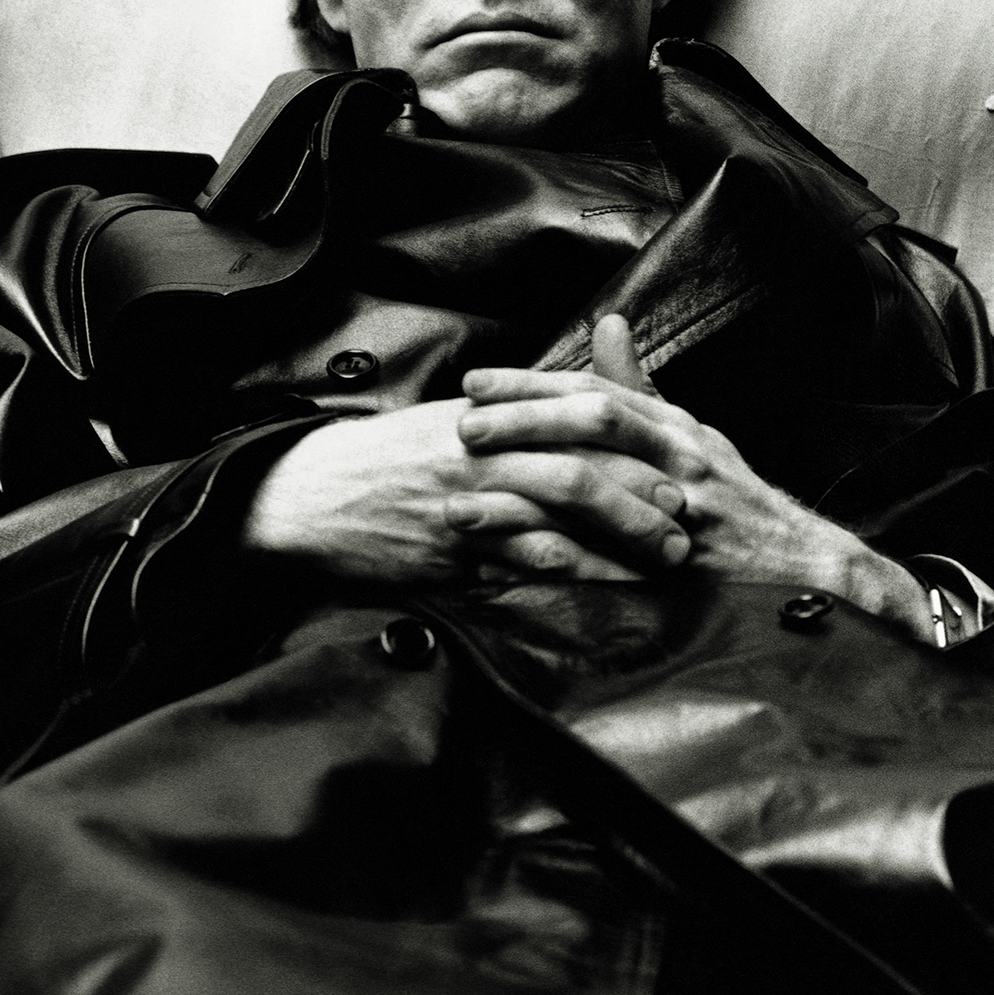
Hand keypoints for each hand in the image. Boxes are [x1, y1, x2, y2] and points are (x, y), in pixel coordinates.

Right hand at [240, 394, 692, 586]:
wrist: (311, 495)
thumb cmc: (385, 460)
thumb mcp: (449, 422)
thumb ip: (512, 416)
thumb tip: (572, 409)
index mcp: (485, 416)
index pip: (573, 422)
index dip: (630, 443)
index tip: (673, 462)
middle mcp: (480, 456)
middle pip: (578, 469)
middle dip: (638, 496)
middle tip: (682, 517)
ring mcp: (466, 507)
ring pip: (557, 520)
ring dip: (617, 541)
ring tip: (661, 558)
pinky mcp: (451, 555)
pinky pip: (519, 566)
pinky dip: (568, 575)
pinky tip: (605, 585)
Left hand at [458, 315, 935, 640]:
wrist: (798, 573)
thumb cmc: (735, 502)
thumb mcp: (692, 436)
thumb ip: (639, 387)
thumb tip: (609, 323)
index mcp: (675, 430)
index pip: (596, 391)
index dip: (532, 385)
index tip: (474, 384)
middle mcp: (678, 463)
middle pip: (594, 424)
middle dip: (524, 421)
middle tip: (462, 425)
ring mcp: (677, 515)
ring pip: (597, 487)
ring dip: (525, 491)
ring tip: (464, 497)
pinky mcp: (672, 572)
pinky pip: (603, 563)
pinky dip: (552, 561)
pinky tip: (502, 564)